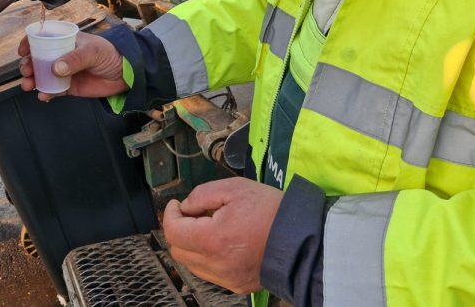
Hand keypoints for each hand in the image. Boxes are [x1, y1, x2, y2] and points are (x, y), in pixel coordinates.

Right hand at [18, 32, 128, 101]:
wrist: (126, 74)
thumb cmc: (111, 54)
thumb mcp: (93, 52)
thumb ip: (75, 59)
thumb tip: (56, 69)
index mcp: (65, 40)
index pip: (42, 38)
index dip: (29, 43)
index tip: (23, 52)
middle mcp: (61, 55)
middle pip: (37, 59)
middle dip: (28, 65)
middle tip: (27, 71)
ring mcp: (64, 71)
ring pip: (41, 75)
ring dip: (32, 80)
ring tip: (29, 85)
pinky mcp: (69, 87)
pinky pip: (52, 90)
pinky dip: (45, 93)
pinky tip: (43, 96)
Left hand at [162, 178, 282, 293]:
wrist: (304, 239)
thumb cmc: (271, 210)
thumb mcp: (235, 188)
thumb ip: (202, 195)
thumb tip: (185, 208)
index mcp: (212, 239)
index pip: (172, 231)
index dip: (170, 214)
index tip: (177, 204)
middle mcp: (215, 264)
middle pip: (178, 250)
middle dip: (179, 230)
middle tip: (195, 214)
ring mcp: (227, 278)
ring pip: (192, 264)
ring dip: (192, 246)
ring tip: (211, 228)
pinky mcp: (237, 286)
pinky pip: (210, 273)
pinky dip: (208, 258)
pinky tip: (223, 243)